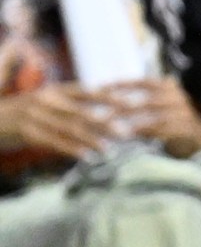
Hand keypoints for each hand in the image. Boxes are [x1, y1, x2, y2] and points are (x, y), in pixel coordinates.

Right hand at [0, 83, 115, 160]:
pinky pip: (53, 142)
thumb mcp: (45, 100)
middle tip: (126, 132)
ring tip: (108, 148)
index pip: (88, 92)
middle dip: (106, 122)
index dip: (110, 98)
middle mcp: (48, 100)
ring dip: (91, 139)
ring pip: (70, 129)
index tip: (131, 103)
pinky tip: (85, 156)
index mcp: (55, 90)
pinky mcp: (28, 133)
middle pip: (83, 112)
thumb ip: (69, 102)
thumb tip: (99, 104)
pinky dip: (71, 149)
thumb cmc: (22, 110)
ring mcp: (37, 116)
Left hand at [104, 77, 200, 155]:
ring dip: (130, 121)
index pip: (143, 82)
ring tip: (112, 126)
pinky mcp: (185, 129)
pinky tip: (128, 136)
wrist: (199, 137)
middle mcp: (178, 98)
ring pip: (153, 116)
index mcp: (170, 87)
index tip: (100, 89)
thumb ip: (140, 98)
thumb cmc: (170, 120)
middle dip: (123, 106)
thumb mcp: (158, 104)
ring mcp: (183, 114)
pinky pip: (161, 130)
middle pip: (146, 100)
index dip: (122, 84)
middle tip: (101, 112)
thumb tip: (107, 95)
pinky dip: (143, 133)